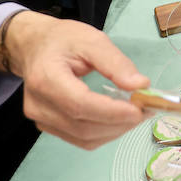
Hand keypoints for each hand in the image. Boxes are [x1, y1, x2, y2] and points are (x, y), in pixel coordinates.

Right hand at [4, 11, 147, 149]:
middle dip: (120, 122)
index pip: (80, 104)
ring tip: (136, 112)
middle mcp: (39, 105)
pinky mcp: (47, 127)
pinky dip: (104, 133)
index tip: (140, 108)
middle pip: (83, 127)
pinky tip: (118, 119)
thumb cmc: (62, 40)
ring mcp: (41, 120)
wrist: (34, 47)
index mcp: (46, 79)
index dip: (112, 112)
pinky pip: (79, 139)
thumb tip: (140, 85)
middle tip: (146, 108)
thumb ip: (116, 63)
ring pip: (84, 139)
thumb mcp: (92, 40)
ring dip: (115, 130)